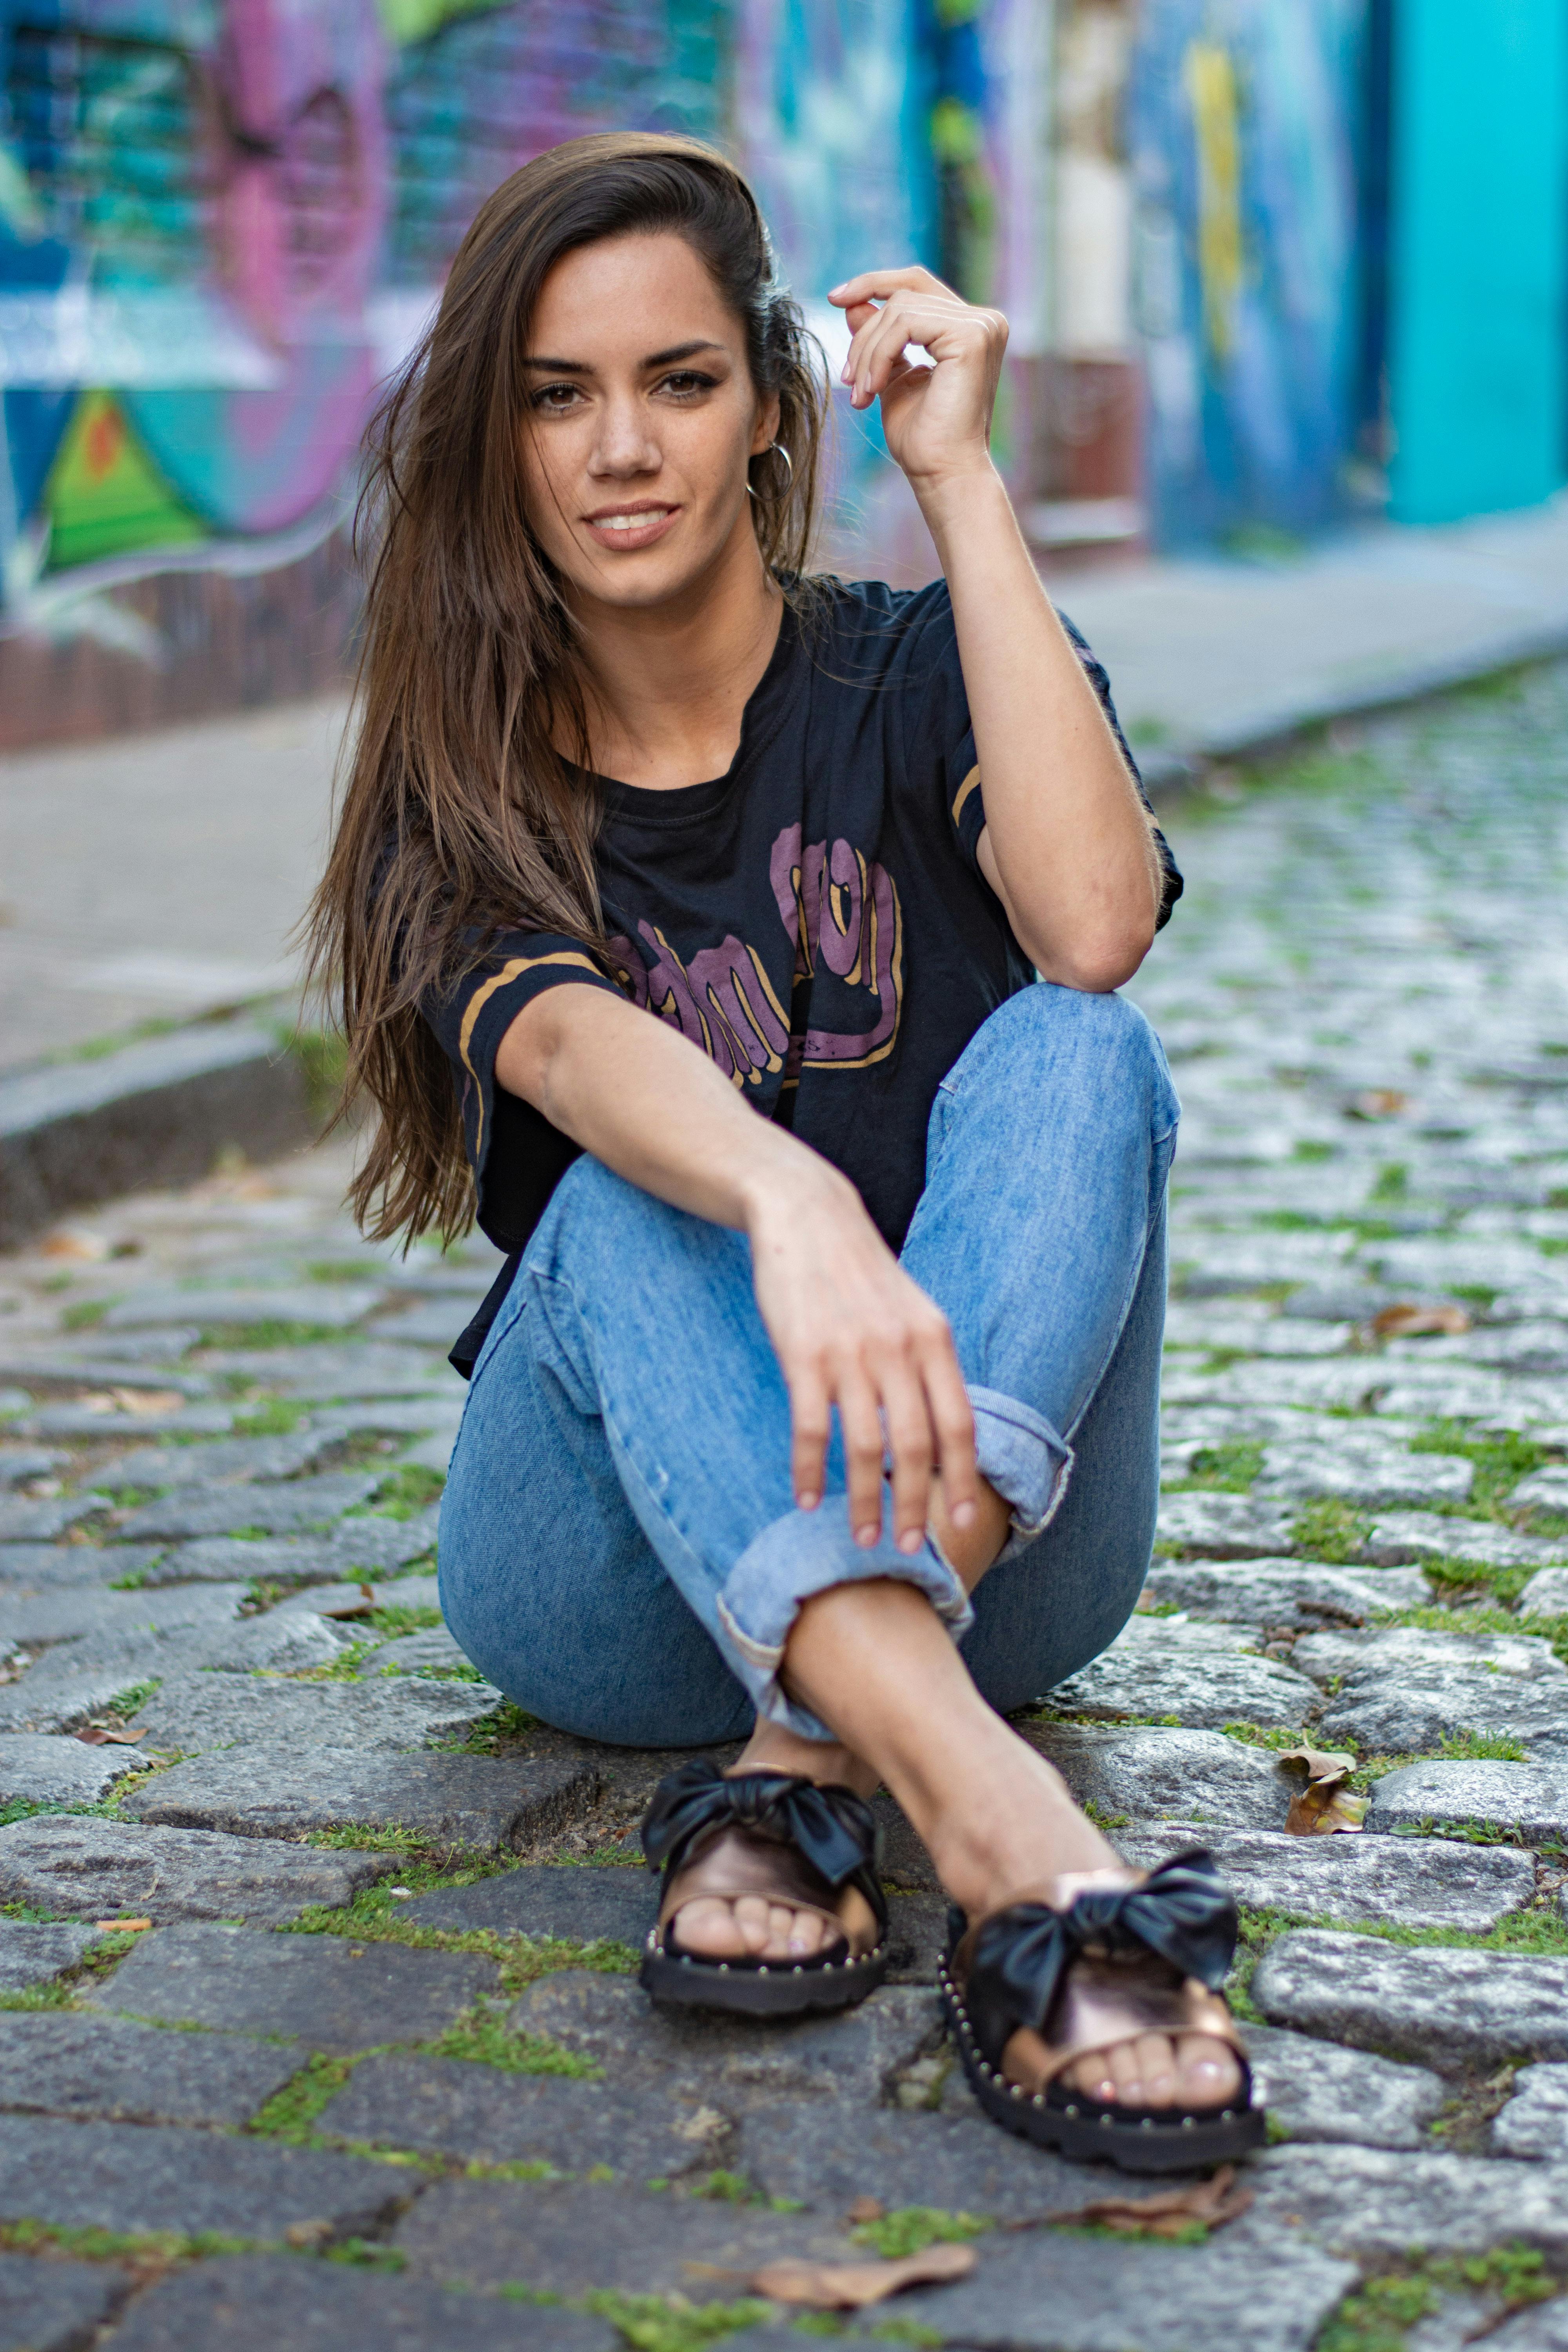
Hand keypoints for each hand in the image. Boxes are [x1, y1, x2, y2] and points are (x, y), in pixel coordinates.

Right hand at [744, 1162, 978, 1552]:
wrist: (808, 1217)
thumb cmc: (860, 1272)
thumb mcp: (912, 1310)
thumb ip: (927, 1364)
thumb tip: (941, 1430)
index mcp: (934, 1340)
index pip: (959, 1424)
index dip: (964, 1478)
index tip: (963, 1522)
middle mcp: (900, 1350)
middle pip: (916, 1447)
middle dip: (914, 1506)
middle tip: (907, 1548)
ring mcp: (851, 1354)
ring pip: (866, 1447)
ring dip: (864, 1501)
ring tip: (859, 1537)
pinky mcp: (804, 1356)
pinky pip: (811, 1429)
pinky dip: (809, 1471)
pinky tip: (804, 1498)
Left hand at [828, 266, 1006, 494]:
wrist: (941, 473)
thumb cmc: (922, 438)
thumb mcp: (891, 376)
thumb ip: (879, 337)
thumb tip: (852, 303)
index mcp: (969, 327)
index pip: (917, 285)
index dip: (875, 284)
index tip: (835, 299)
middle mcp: (983, 320)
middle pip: (904, 294)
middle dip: (865, 333)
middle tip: (847, 378)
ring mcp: (981, 325)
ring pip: (900, 310)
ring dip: (868, 351)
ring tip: (860, 393)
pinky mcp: (972, 336)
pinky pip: (905, 324)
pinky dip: (879, 354)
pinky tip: (873, 388)